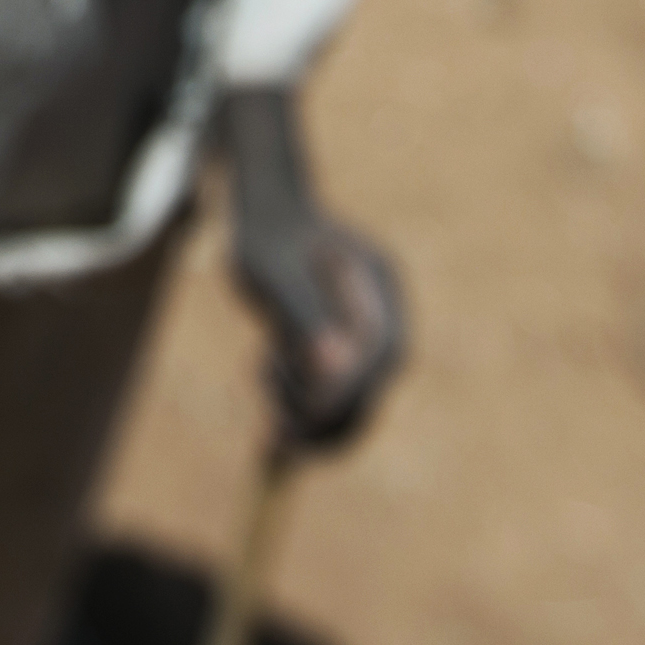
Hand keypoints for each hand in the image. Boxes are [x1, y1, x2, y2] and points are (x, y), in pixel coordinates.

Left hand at [234, 213, 403, 450]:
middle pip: (372, 385)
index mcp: (378, 284)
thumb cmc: (265, 233)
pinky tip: (265, 363)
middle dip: (324, 417)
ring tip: (263, 365)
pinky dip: (298, 396)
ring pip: (349, 397)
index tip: (308, 415)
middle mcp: (381, 311)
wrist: (262, 208)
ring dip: (304, 406)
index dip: (349, 390)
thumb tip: (334, 370)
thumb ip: (305, 318)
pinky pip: (330, 391)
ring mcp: (364, 329)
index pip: (379, 354)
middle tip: (273, 436)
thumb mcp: (274, 272)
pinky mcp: (342, 345)